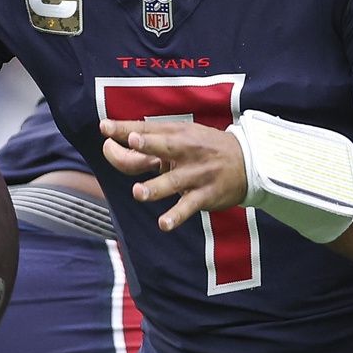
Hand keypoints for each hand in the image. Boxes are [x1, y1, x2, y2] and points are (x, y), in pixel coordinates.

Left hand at [100, 118, 247, 232]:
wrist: (248, 161)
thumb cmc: (204, 148)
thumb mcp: (182, 138)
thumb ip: (149, 147)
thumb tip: (116, 148)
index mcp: (177, 134)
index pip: (147, 130)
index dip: (125, 129)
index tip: (104, 127)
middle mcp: (186, 151)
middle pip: (164, 147)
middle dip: (148, 145)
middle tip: (132, 142)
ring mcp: (196, 174)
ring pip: (173, 181)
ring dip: (156, 187)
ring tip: (139, 193)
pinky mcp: (205, 194)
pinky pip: (188, 206)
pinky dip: (176, 216)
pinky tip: (163, 224)